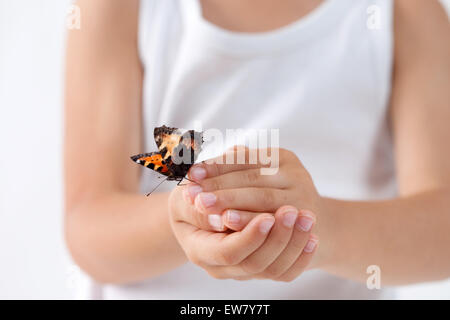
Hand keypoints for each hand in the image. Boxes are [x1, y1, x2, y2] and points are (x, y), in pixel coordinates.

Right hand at [169, 184, 317, 280]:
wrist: (206, 210)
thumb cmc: (194, 196)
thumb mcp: (184, 195)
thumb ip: (193, 201)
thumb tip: (204, 202)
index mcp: (198, 249)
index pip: (227, 252)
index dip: (249, 236)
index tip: (268, 216)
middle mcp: (220, 265)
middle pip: (254, 263)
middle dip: (276, 238)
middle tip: (293, 212)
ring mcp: (242, 268)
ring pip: (273, 268)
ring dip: (293, 243)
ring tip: (307, 217)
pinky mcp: (261, 265)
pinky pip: (285, 271)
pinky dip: (300, 256)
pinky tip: (312, 237)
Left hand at [185, 147, 321, 232]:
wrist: (314, 228)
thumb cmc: (276, 199)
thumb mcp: (260, 177)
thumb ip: (236, 169)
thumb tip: (200, 163)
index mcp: (282, 158)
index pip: (245, 158)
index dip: (217, 165)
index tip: (192, 173)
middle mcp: (296, 174)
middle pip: (252, 177)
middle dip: (219, 186)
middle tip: (191, 193)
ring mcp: (303, 197)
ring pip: (262, 198)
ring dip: (230, 202)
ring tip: (204, 205)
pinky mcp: (304, 221)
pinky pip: (272, 220)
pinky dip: (247, 221)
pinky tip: (227, 223)